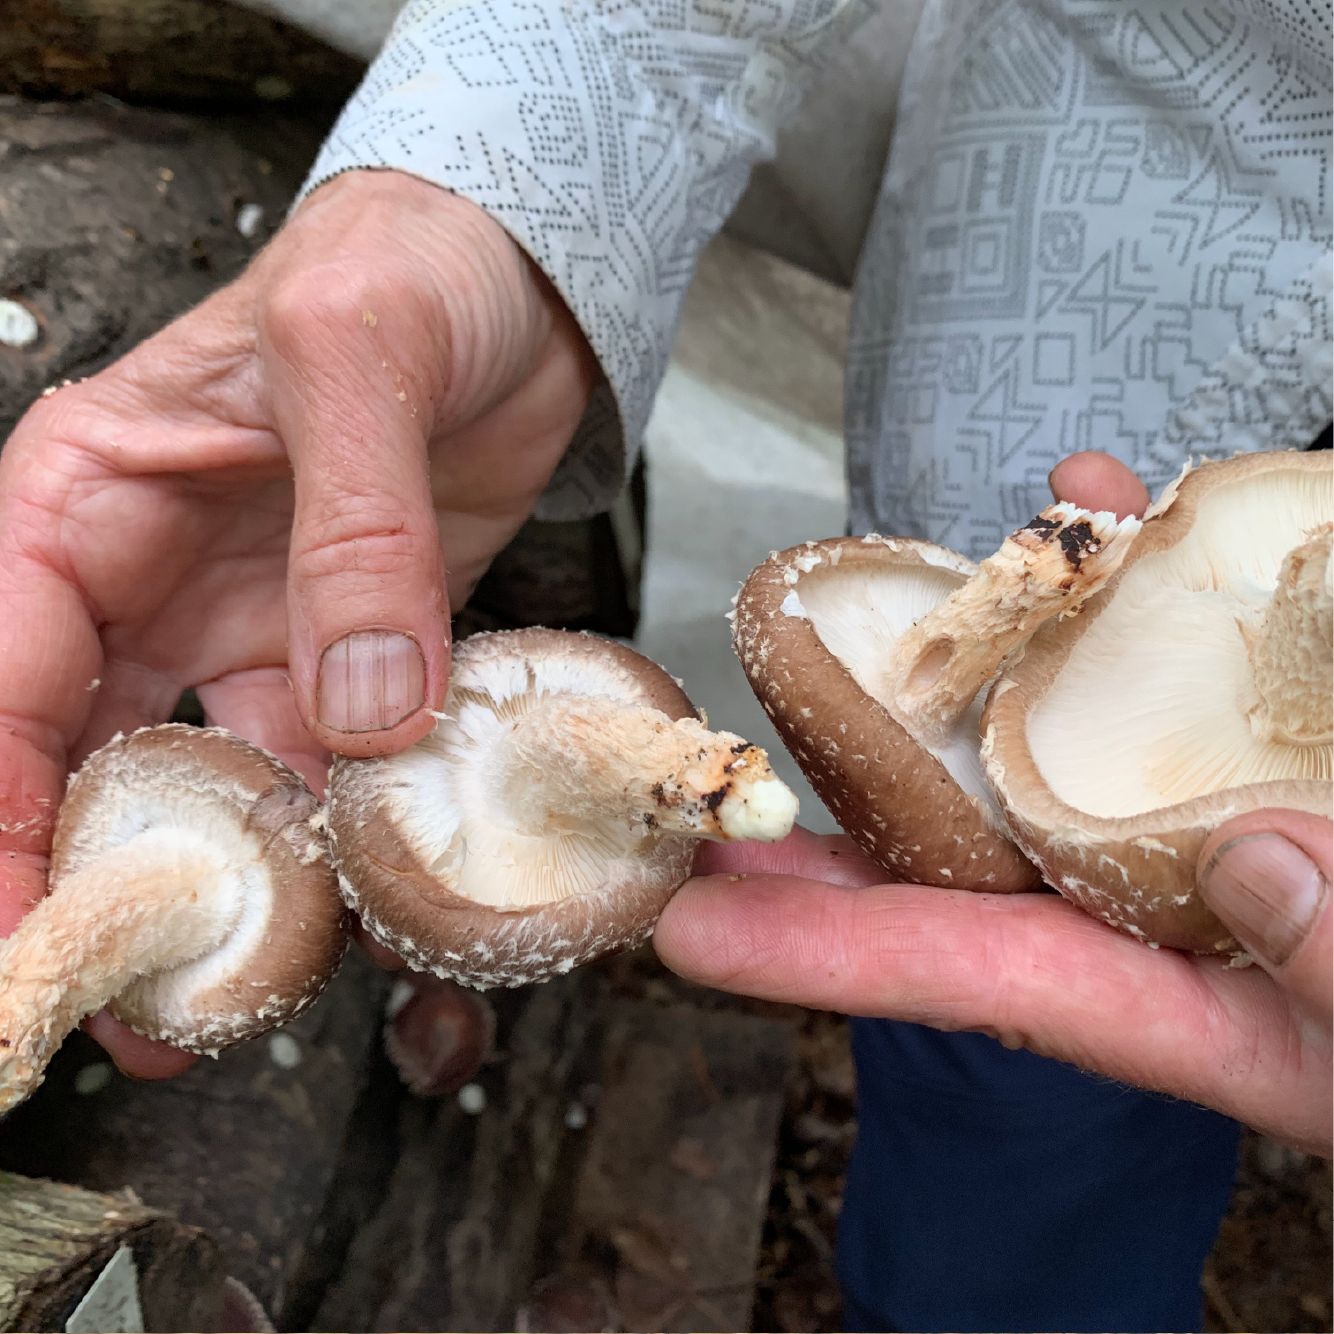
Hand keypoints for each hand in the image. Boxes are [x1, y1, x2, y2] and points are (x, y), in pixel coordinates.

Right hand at [0, 169, 597, 1076]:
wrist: (516, 284)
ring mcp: (246, 624)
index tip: (22, 927)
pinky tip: (365, 889)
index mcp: (85, 498)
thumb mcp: (361, 354)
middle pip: (84, 755)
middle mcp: (145, 578)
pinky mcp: (344, 649)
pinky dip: (341, 826)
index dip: (0, 811)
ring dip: (228, 876)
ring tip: (245, 978)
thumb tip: (363, 710)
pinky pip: (326, 759)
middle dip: (99, 879)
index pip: (2, 677)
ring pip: (208, 777)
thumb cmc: (407, 268)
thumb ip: (356, 528)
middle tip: (133, 1004)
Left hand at [654, 452, 1332, 1154]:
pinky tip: (1095, 498)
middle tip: (714, 775)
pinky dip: (1146, 570)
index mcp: (1204, 999)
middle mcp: (1187, 895)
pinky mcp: (1288, 714)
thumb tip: (1254, 863)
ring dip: (974, 655)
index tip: (696, 928)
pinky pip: (1200, 640)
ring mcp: (1229, 794)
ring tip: (868, 608)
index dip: (837, 958)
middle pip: (982, 847)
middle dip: (848, 802)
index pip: (987, 971)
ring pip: (1073, 724)